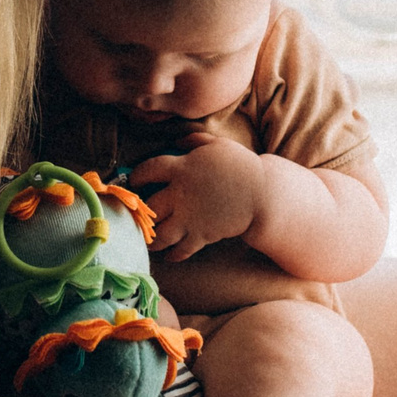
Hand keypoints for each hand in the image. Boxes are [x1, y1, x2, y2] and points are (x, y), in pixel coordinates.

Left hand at [129, 133, 263, 261]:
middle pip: (149, 207)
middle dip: (140, 212)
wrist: (263, 194)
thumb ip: (194, 141)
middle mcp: (180, 194)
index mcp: (181, 169)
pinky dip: (173, 254)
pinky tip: (169, 255)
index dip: (136, 176)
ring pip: (160, 234)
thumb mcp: (218, 144)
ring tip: (147, 240)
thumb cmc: (241, 165)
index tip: (133, 180)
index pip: (148, 170)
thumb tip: (178, 141)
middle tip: (136, 215)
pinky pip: (181, 250)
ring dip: (151, 238)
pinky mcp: (201, 235)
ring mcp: (190, 217)